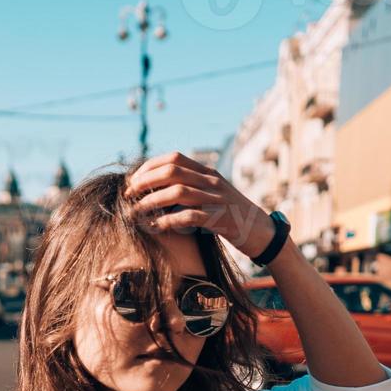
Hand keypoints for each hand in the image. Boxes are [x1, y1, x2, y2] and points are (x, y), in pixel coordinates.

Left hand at [124, 151, 274, 257]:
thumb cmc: (232, 217)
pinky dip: (168, 221)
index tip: (133, 180)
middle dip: (145, 182)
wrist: (262, 232)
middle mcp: (212, 182)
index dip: (150, 166)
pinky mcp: (219, 219)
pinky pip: (188, 217)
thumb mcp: (212, 196)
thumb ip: (192, 189)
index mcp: (208, 173)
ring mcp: (217, 199)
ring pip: (177, 193)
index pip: (175, 158)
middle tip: (128, 195)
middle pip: (172, 171)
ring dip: (151, 202)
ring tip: (135, 213)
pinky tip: (155, 227)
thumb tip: (158, 191)